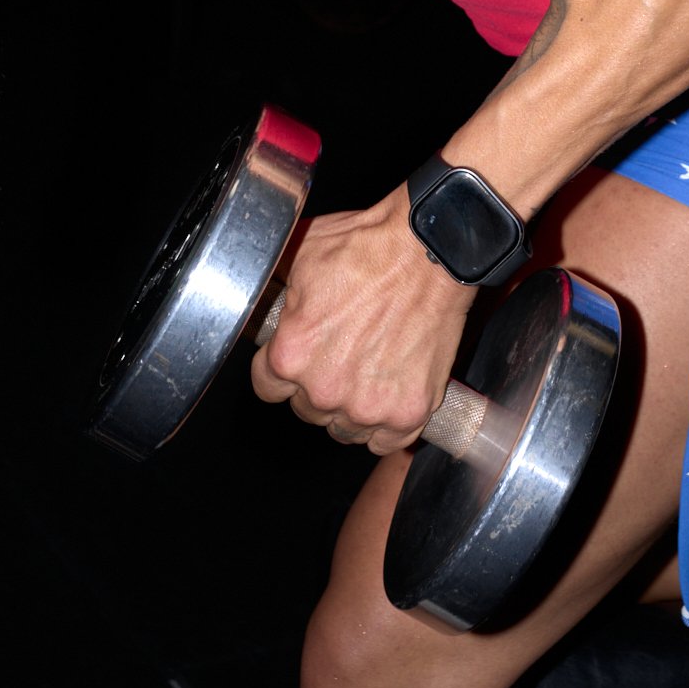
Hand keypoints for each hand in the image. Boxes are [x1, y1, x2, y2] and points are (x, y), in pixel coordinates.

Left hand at [249, 188, 475, 455]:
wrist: (428, 249)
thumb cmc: (368, 247)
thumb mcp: (301, 257)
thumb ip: (277, 298)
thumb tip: (260, 305)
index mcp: (291, 355)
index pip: (267, 386)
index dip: (281, 366)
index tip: (300, 354)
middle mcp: (325, 390)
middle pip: (306, 409)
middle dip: (318, 384)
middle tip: (342, 351)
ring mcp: (369, 407)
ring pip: (344, 428)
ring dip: (351, 406)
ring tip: (369, 368)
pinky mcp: (409, 413)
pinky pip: (386, 440)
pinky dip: (387, 423)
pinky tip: (390, 391)